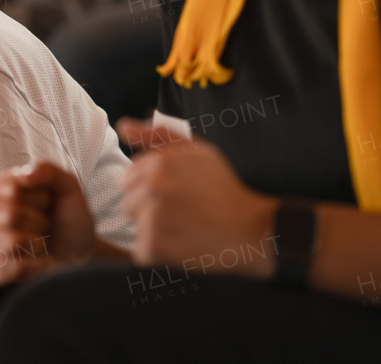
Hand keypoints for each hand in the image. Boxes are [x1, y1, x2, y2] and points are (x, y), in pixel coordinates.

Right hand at [0, 162, 99, 283]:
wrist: (78, 252)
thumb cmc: (68, 220)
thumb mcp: (67, 187)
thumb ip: (48, 171)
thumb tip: (26, 174)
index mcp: (1, 188)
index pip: (11, 188)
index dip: (37, 197)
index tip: (47, 202)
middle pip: (10, 214)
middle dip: (38, 222)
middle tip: (44, 224)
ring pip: (11, 241)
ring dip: (36, 245)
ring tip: (39, 243)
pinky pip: (7, 267)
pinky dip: (31, 265)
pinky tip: (35, 260)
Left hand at [117, 118, 277, 278]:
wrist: (258, 228)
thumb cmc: (227, 186)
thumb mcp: (196, 149)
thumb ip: (156, 135)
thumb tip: (123, 127)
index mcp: (159, 162)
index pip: (129, 178)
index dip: (151, 187)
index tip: (177, 193)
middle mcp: (153, 186)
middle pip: (129, 203)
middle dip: (150, 208)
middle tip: (184, 211)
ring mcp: (153, 216)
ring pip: (136, 226)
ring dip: (155, 231)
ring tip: (186, 227)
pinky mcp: (156, 246)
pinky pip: (142, 251)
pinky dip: (159, 253)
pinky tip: (184, 245)